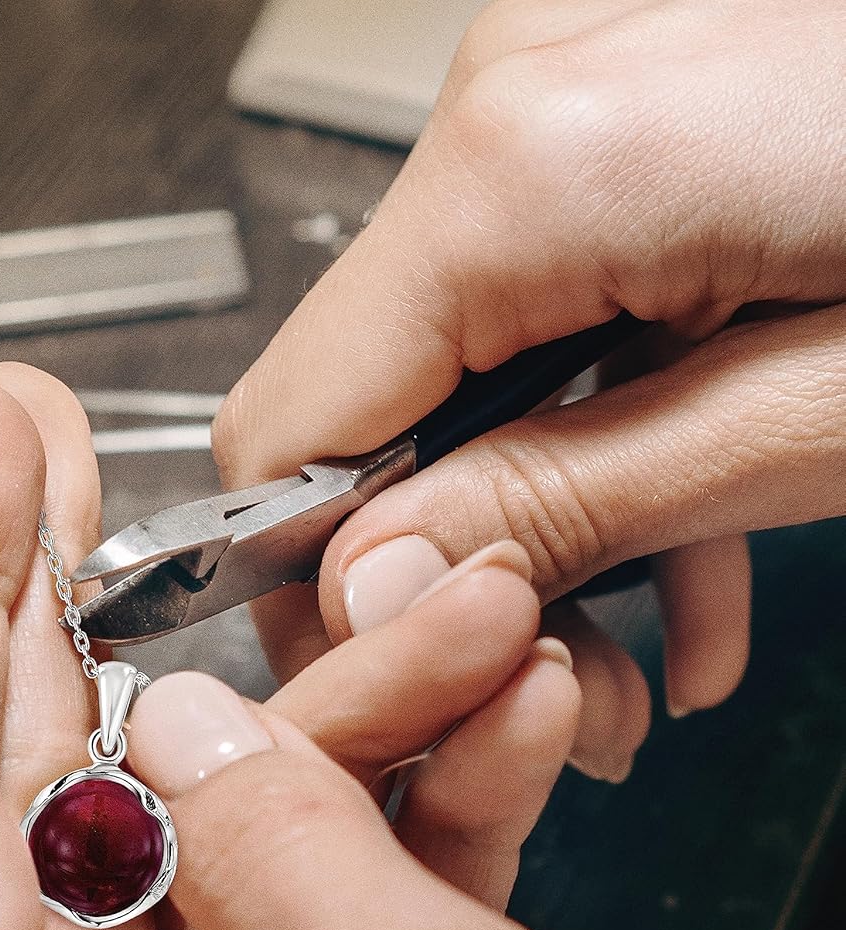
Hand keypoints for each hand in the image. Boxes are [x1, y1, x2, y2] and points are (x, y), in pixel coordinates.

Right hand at [216, 0, 845, 781]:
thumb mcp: (831, 419)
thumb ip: (575, 502)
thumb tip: (383, 586)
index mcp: (536, 165)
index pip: (288, 424)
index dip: (320, 583)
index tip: (398, 682)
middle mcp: (526, 96)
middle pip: (373, 399)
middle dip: (453, 569)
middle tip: (553, 691)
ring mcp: (576, 89)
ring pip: (463, 364)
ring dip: (540, 521)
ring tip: (638, 650)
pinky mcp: (636, 111)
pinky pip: (546, 299)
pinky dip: (601, 429)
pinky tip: (678, 543)